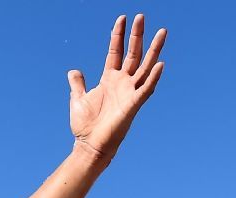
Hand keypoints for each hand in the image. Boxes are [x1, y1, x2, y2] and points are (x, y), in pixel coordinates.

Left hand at [68, 14, 165, 160]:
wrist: (90, 145)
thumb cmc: (85, 125)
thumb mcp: (78, 99)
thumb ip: (78, 84)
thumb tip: (73, 71)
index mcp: (110, 79)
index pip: (116, 51)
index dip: (118, 35)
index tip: (122, 18)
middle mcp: (122, 83)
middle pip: (133, 53)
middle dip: (137, 35)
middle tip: (141, 16)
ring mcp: (130, 92)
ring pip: (145, 66)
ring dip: (154, 49)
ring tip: (162, 31)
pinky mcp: (133, 105)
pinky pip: (146, 89)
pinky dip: (154, 77)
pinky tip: (161, 64)